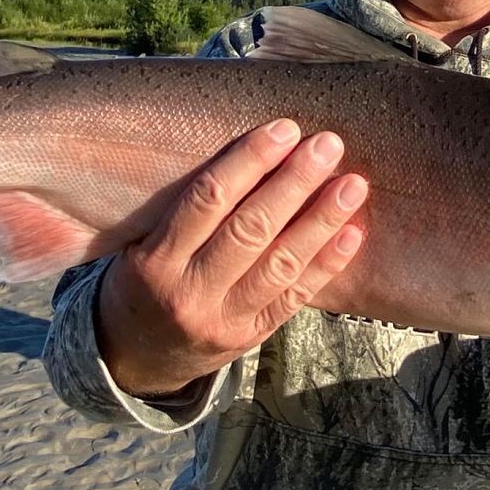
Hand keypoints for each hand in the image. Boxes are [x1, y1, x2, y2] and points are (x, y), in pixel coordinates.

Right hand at [96, 119, 367, 397]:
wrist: (136, 359)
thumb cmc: (144, 284)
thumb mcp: (140, 246)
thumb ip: (184, 211)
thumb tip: (249, 151)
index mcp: (156, 260)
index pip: (208, 200)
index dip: (249, 161)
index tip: (284, 130)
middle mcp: (191, 291)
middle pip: (250, 229)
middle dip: (294, 183)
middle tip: (328, 146)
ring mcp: (224, 319)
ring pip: (281, 264)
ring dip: (321, 220)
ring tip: (352, 185)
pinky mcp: (252, 335)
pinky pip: (295, 297)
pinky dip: (327, 264)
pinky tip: (352, 233)